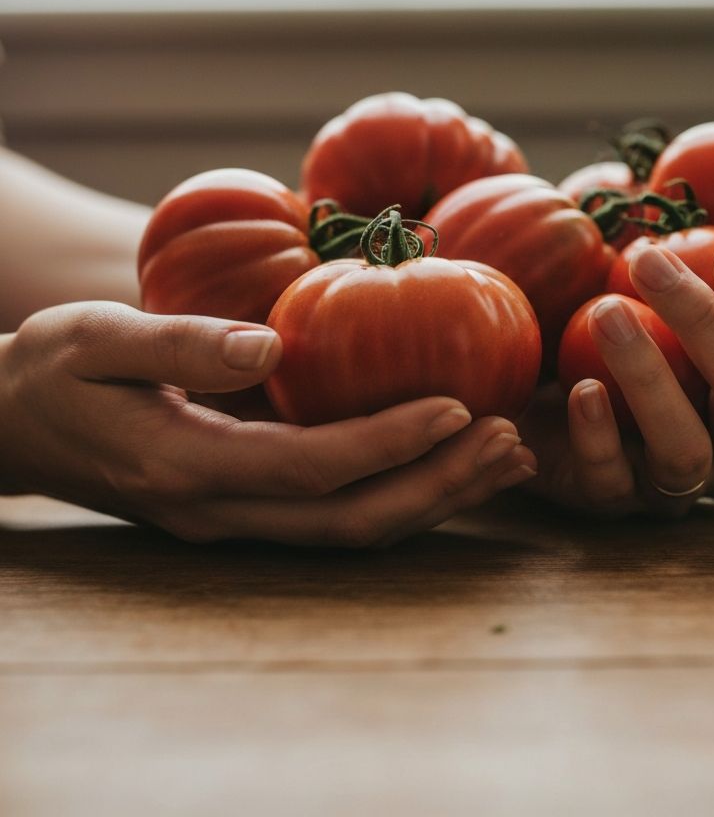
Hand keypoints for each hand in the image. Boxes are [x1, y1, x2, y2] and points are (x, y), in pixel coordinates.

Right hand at [0, 302, 535, 545]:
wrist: (14, 425)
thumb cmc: (51, 371)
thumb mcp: (96, 338)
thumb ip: (182, 344)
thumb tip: (271, 345)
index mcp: (187, 466)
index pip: (310, 468)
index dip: (390, 442)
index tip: (460, 406)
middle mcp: (220, 511)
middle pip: (350, 519)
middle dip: (437, 484)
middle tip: (510, 441)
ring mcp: (236, 521)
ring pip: (353, 529)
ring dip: (435, 497)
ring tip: (506, 457)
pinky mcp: (248, 509)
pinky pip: (339, 515)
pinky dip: (404, 492)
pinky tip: (452, 462)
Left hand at [521, 245, 713, 515]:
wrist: (547, 377)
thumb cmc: (634, 324)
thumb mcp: (687, 296)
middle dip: (706, 326)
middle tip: (649, 262)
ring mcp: (673, 487)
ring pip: (685, 451)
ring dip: (649, 378)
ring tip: (605, 313)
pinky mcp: (609, 501)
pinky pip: (611, 482)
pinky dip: (599, 436)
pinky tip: (582, 388)